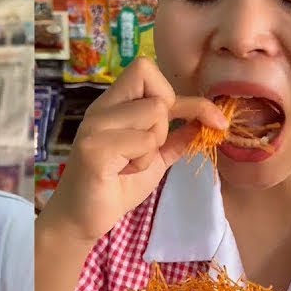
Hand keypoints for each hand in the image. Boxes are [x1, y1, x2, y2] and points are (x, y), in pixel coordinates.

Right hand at [41, 57, 226, 243]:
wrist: (81, 220)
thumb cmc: (114, 188)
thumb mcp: (154, 159)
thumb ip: (175, 137)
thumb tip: (209, 121)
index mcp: (112, 106)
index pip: (146, 70)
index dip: (175, 94)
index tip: (197, 121)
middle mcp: (100, 110)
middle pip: (156, 89)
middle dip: (165, 122)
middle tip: (147, 149)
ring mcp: (95, 127)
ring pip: (154, 113)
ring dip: (154, 145)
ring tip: (132, 164)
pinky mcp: (95, 149)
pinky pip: (143, 140)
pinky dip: (143, 161)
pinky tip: (124, 172)